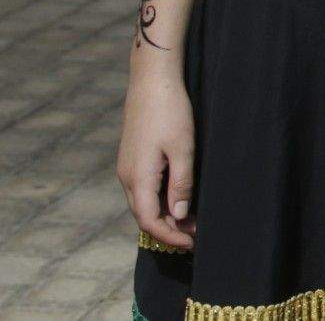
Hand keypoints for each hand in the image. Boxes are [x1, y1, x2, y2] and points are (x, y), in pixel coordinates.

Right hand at [118, 69, 195, 250]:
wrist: (152, 81)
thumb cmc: (170, 112)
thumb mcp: (183, 148)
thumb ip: (181, 183)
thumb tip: (178, 214)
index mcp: (137, 178)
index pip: (149, 221)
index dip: (170, 236)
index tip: (192, 243)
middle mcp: (127, 176)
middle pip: (144, 215)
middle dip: (170, 228)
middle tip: (197, 234)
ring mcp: (127, 167)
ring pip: (143, 202)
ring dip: (166, 214)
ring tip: (192, 219)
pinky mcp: (132, 158)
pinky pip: (143, 189)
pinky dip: (160, 199)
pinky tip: (178, 197)